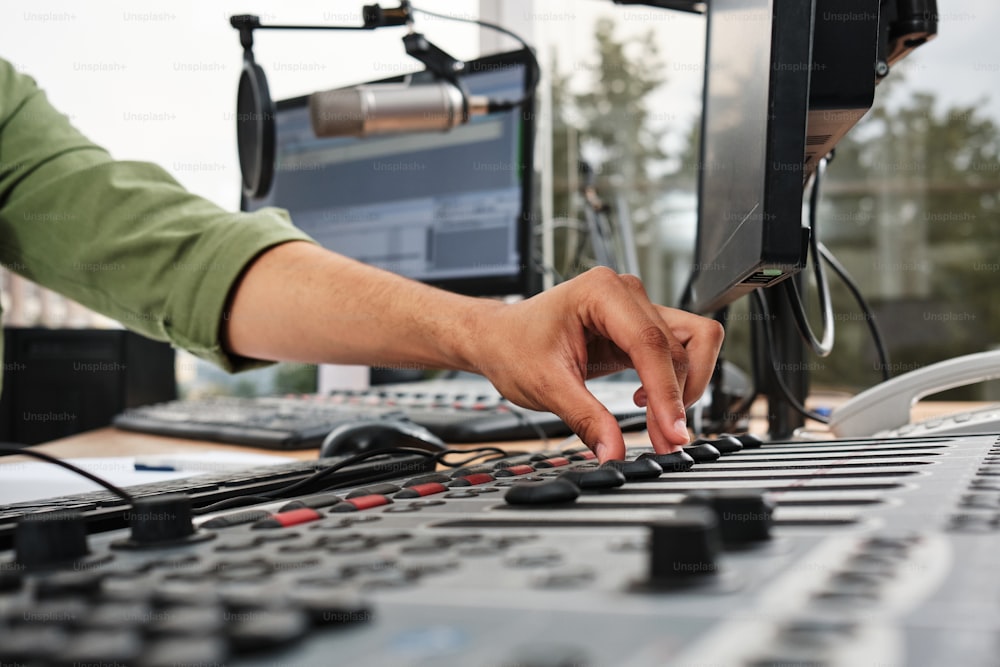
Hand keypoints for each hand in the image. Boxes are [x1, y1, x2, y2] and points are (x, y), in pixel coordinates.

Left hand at [469, 267, 724, 461]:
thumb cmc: (513, 346)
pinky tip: (646, 403)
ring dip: (683, 389)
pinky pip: (677, 353)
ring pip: (691, 346)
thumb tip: (614, 453)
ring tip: (659, 425)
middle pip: (678, 347)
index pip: (650, 343)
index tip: (672, 432)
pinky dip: (672, 384)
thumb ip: (586, 420)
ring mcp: (636, 308)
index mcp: (601, 292)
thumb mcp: (546, 387)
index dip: (666, 391)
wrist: (498, 338)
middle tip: (662, 441)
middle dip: (674, 398)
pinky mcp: (639, 328)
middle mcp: (626, 293)